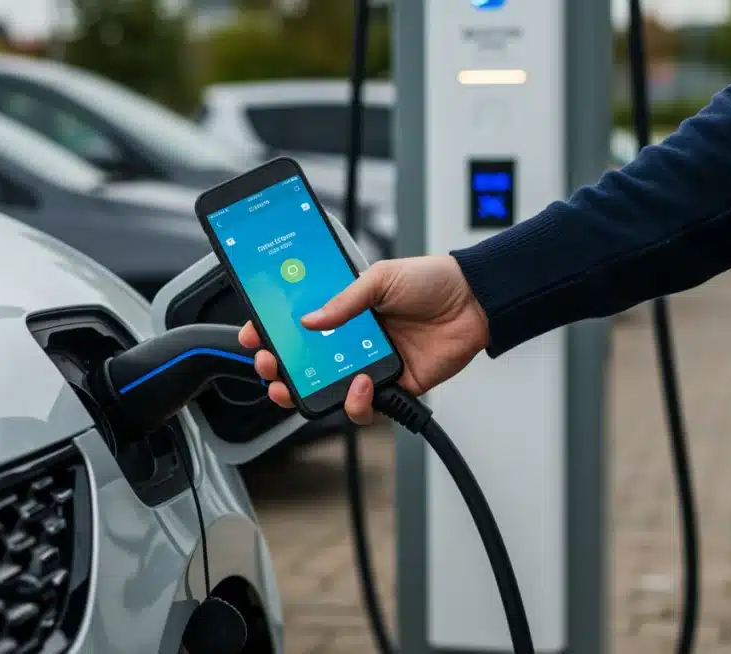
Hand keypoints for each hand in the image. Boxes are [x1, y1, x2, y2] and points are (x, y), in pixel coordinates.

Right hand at [238, 255, 490, 424]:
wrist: (475, 300)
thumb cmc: (432, 281)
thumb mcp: (380, 278)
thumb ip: (343, 301)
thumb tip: (309, 320)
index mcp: (345, 309)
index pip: (298, 324)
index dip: (273, 331)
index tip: (255, 334)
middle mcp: (352, 339)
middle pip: (305, 361)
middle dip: (279, 367)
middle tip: (270, 365)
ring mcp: (370, 364)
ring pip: (328, 388)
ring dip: (308, 391)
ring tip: (299, 383)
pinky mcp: (392, 385)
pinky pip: (365, 404)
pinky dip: (356, 401)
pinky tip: (360, 383)